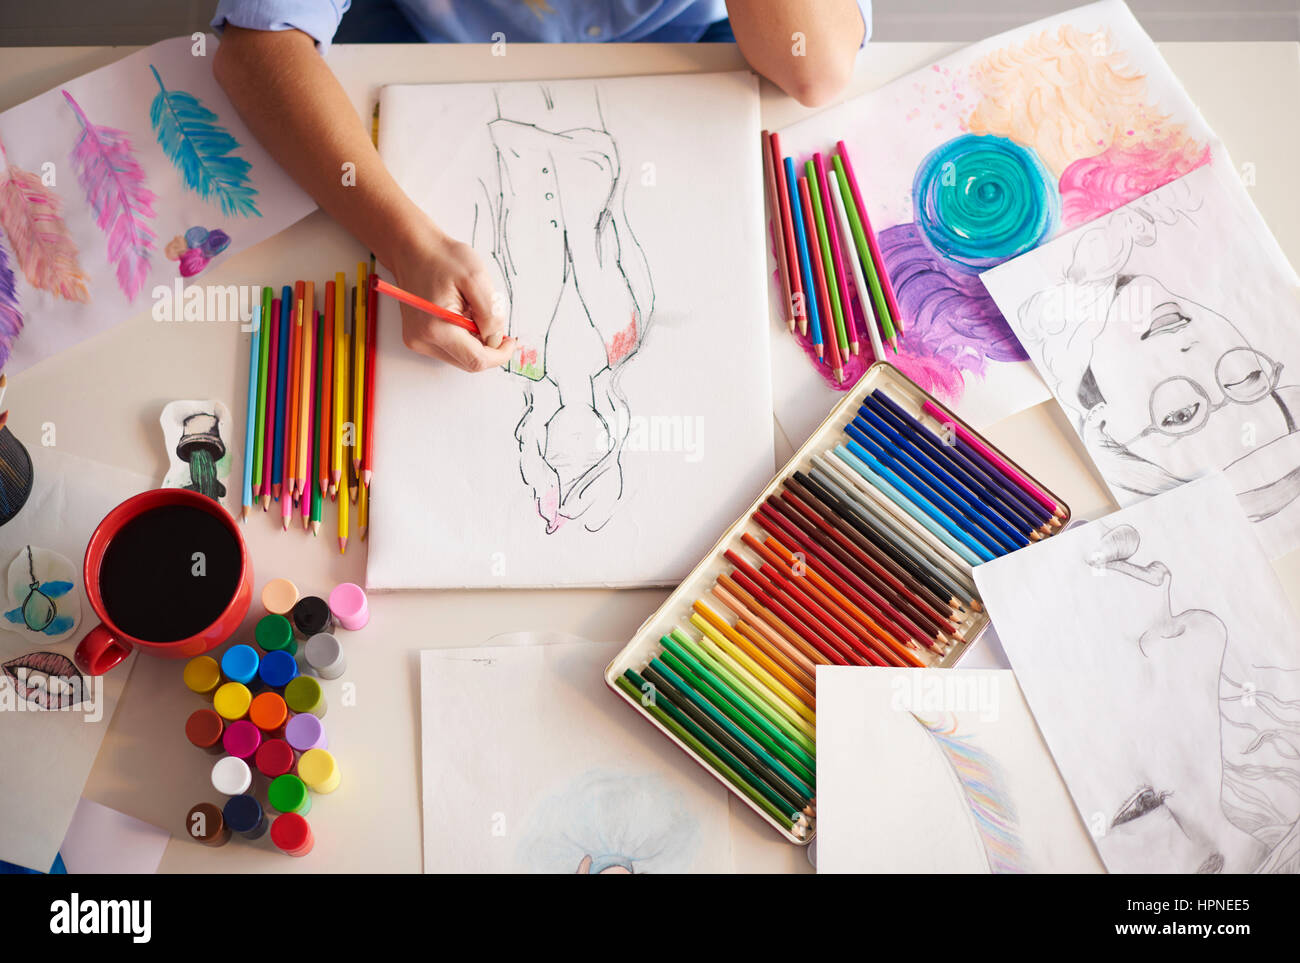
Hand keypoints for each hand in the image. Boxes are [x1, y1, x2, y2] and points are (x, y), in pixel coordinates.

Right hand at [393, 227, 515, 372]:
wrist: (413, 249)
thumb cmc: (442, 259)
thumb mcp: (476, 278)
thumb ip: (491, 313)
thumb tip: (496, 339)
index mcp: (436, 328)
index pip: (476, 360)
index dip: (500, 355)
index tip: (511, 342)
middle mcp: (422, 340)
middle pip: (469, 363)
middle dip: (488, 347)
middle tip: (495, 323)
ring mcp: (418, 341)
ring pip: (461, 357)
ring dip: (476, 342)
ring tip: (472, 311)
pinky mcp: (418, 339)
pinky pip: (451, 349)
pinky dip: (464, 338)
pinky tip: (462, 315)